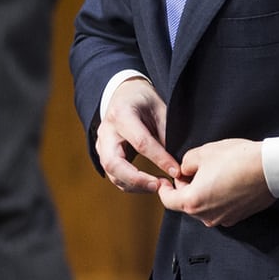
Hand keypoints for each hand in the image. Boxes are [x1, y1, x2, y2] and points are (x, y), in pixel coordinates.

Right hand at [95, 78, 182, 192]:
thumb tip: (177, 162)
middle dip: (137, 179)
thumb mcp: (159, 108)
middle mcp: (106, 131)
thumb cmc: (143, 99)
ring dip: (135, 185)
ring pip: (112, 173)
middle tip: (159, 186)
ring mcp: (101, 144)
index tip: (176, 171)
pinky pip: (114, 175)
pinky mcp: (103, 154)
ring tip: (158, 186)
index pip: (140, 142)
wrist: (123, 93)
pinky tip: (148, 184)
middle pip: (114, 163)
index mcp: (121, 114)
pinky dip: (131, 184)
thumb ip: (166, 133)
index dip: (159, 159)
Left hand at [158, 139, 274, 227]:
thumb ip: (186, 164)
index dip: (163, 188)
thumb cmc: (238, 160)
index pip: (167, 200)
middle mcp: (207, 216)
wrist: (269, 169)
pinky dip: (217, 197)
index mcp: (193, 202)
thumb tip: (186, 171)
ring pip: (203, 206)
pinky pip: (219, 208)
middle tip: (191, 170)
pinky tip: (226, 181)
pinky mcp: (237, 217)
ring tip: (212, 173)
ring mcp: (223, 218)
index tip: (163, 181)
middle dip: (185, 188)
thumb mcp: (202, 153)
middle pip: (186, 204)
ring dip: (202, 192)